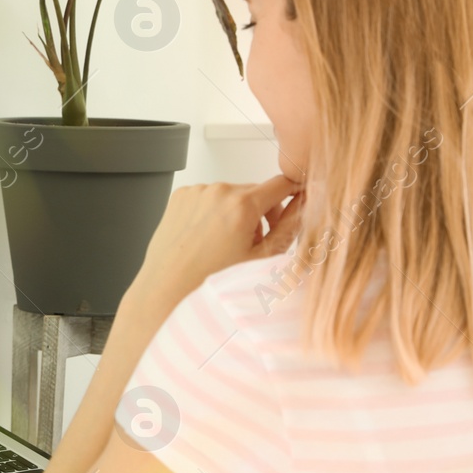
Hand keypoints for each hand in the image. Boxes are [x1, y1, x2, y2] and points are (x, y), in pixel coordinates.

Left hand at [125, 175, 303, 317]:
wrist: (168, 290)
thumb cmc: (211, 282)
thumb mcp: (262, 259)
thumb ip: (289, 227)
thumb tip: (304, 204)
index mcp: (242, 205)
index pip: (282, 183)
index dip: (294, 193)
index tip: (296, 203)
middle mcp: (218, 191)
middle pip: (256, 191)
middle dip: (263, 212)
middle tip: (256, 242)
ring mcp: (197, 192)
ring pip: (231, 195)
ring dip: (236, 212)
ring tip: (227, 244)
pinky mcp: (180, 196)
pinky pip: (208, 197)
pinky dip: (213, 211)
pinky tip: (208, 238)